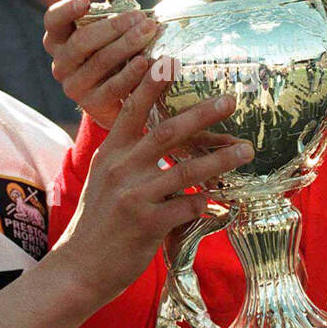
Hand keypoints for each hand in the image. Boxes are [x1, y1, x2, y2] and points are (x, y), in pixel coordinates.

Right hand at [43, 0, 159, 128]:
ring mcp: (74, 86)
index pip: (53, 20)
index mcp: (59, 39)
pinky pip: (113, 88)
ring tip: (150, 32)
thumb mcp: (109, 31)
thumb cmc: (113, 54)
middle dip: (114, 27)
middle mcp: (61, 63)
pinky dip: (133, 74)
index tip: (85, 1)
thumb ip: (114, 8)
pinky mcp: (91, 104)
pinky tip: (149, 62)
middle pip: (82, 42)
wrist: (117, 100)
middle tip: (142, 18)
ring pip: (100, 63)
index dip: (66, 10)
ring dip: (128, 46)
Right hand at [51, 59, 252, 304]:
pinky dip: (209, 202)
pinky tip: (225, 201)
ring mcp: (134, 196)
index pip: (132, 110)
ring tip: (246, 148)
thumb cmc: (98, 223)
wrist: (80, 268)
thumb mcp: (104, 179)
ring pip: (187, 170)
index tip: (169, 59)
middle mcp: (121, 169)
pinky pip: (188, 206)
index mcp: (110, 153)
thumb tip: (164, 139)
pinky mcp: (147, 224)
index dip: (151, 84)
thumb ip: (129, 157)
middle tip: (230, 100)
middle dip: (203, 113)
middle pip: (168, 132)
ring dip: (221, 158)